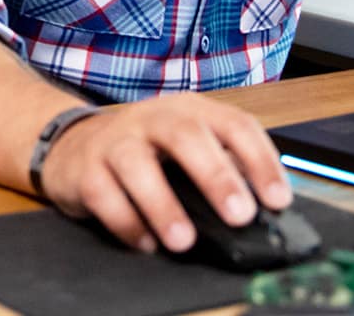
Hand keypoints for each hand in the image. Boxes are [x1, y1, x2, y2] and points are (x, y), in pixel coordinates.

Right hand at [35, 92, 291, 253]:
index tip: (278, 200)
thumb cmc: (146, 148)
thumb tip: (265, 203)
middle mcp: (154, 118)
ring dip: (163, 204)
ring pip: (137, 165)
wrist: (75, 143)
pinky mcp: (86, 169)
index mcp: (190, 110)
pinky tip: (146, 242)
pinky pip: (104, 196)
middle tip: (239, 215)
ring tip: (184, 240)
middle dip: (216, 176)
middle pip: (187, 136)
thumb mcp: (188, 143)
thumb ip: (224, 164)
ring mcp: (116, 141)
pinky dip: (127, 222)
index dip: (260, 161)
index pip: (234, 125)